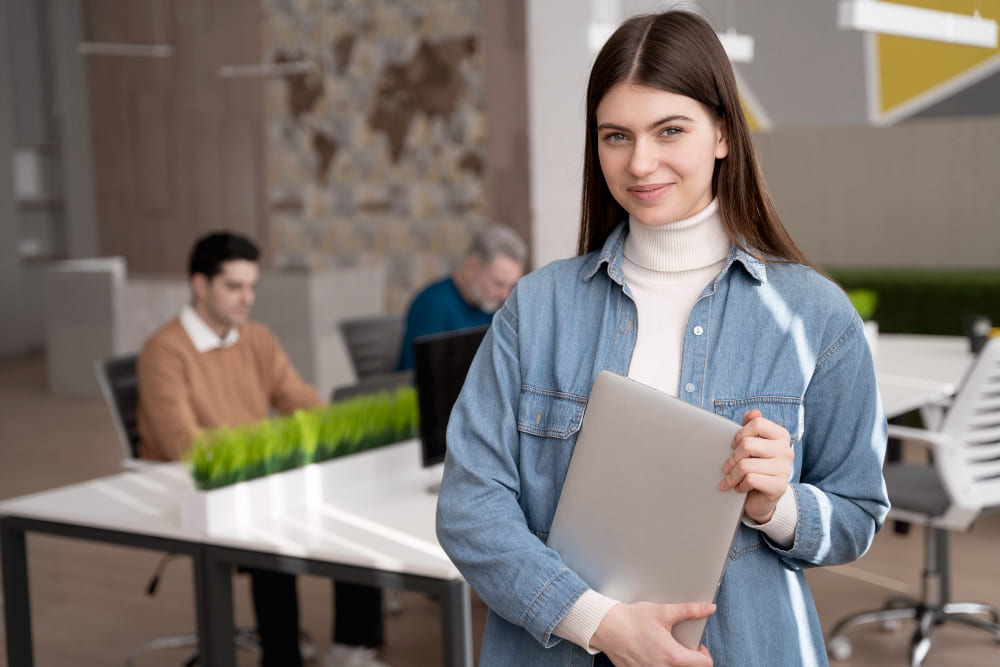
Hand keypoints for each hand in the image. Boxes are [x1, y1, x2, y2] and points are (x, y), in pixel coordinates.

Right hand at [589, 601, 714, 665]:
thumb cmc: (631, 619)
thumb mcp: (663, 611)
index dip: (704, 654)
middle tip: (682, 646)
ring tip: (666, 650)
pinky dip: (659, 664)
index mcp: (672, 655)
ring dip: (674, 663)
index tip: (697, 646)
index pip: (704, 664)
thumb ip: (689, 610)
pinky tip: (651, 653)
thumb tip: (708, 608)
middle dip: (690, 660)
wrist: (605, 626)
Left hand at [718, 409, 793, 522]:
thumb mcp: (752, 445)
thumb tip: (754, 412)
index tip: (732, 445)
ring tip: (730, 479)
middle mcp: (786, 450)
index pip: (757, 423)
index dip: (739, 433)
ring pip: (746, 465)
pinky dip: (740, 485)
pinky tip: (740, 488)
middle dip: (732, 457)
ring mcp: (785, 469)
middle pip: (748, 444)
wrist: (762, 498)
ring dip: (732, 475)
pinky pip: (751, 480)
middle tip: (726, 467)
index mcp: (781, 436)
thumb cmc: (755, 467)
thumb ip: (752, 426)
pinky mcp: (779, 486)